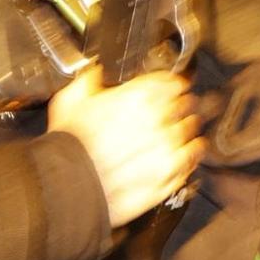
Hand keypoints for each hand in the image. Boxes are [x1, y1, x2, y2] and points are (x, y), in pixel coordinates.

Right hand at [48, 68, 202, 227]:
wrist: (66, 187)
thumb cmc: (68, 148)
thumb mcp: (70, 101)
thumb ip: (88, 80)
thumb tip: (95, 71)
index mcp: (140, 95)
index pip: (172, 82)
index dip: (170, 86)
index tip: (169, 91)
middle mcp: (160, 117)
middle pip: (185, 103)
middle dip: (178, 107)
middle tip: (170, 113)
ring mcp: (168, 145)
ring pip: (191, 128)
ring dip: (185, 129)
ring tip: (175, 133)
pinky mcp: (170, 172)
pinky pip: (193, 156)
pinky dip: (191, 152)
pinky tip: (184, 152)